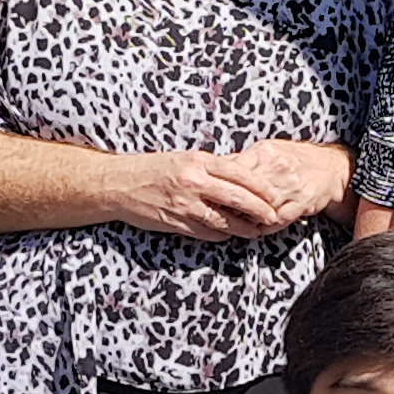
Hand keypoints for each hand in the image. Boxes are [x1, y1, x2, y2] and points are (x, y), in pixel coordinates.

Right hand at [111, 150, 284, 242]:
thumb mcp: (184, 159)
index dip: (261, 186)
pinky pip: (206, 232)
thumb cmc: (153, 169)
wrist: (119, 184)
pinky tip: (228, 234)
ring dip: (243, 228)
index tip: (274, 194)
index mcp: (198, 162)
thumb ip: (210, 167)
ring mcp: (185, 203)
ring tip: (255, 232)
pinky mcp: (176, 222)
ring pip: (224, 219)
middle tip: (274, 218)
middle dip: (260, 210)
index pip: (240, 172)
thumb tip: (239, 174)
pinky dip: (221, 234)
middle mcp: (194, 181)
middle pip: (238, 197)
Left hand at [220, 136, 347, 231]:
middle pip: (244, 190)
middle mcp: (276, 168)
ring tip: (234, 222)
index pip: (233, 169)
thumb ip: (243, 159)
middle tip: (216, 211)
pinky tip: (256, 228)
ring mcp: (289, 187)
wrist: (331, 167)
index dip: (219, 183)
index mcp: (264, 153)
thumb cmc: (295, 158)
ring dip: (245, 217)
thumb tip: (215, 164)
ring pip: (259, 207)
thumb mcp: (268, 150)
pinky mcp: (300, 203)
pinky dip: (264, 226)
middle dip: (229, 203)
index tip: (209, 192)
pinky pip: (277, 219)